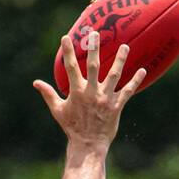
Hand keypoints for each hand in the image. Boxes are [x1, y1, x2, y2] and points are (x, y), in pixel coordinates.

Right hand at [33, 33, 145, 150]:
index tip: (66, 37)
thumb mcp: (58, 110)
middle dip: (94, 48)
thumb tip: (35, 83)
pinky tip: (142, 70)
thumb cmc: (72, 128)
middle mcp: (91, 93)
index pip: (71, 67)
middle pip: (94, 66)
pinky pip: (127, 91)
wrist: (88, 145)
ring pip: (114, 75)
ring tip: (125, 46)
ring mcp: (105, 99)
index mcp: (77, 92)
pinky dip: (135, 81)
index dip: (68, 52)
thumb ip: (49, 94)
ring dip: (120, 60)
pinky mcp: (116, 107)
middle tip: (95, 33)